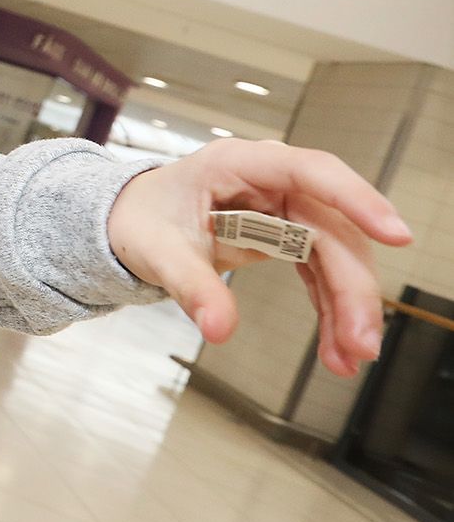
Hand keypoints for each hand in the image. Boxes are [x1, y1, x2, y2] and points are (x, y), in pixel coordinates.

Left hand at [106, 139, 409, 377]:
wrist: (127, 221)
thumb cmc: (140, 219)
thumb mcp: (155, 250)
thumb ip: (190, 286)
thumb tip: (219, 329)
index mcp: (240, 164)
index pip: (311, 172)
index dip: (356, 199)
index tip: (394, 233)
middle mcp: (272, 182)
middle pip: (332, 230)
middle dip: (353, 288)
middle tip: (362, 343)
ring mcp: (285, 210)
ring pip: (335, 257)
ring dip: (348, 308)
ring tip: (351, 358)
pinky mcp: (288, 237)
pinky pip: (320, 274)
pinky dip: (329, 311)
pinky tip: (336, 351)